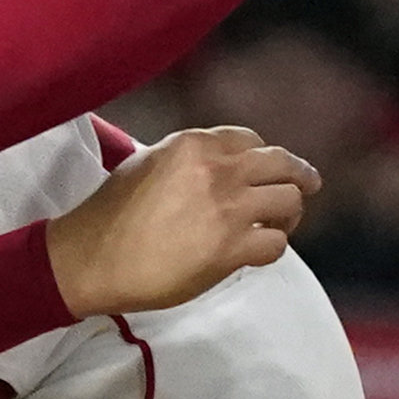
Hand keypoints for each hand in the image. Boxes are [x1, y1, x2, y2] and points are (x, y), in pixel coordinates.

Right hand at [44, 126, 315, 318]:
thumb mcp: (147, 162)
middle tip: (307, 188)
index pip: (252, 140)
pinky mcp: (230, 248)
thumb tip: (217, 166)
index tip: (269, 170)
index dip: (266, 157)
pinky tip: (258, 252)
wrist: (92, 257)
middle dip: (299, 176)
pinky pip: (276, 244)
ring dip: (288, 216)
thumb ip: (188, 159)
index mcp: (194, 144)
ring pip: (288, 201)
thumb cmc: (111, 214)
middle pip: (283, 164)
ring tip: (277, 226)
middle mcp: (216, 169)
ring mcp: (227, 209)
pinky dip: (273, 247)